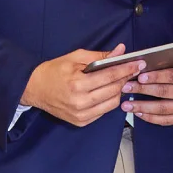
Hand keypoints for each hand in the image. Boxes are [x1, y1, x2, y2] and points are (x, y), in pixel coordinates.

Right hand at [20, 44, 142, 126]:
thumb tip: (121, 50)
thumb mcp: (76, 57)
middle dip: (125, 79)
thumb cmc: (54, 71)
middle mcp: (80, 102)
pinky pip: (103, 112)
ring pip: (112, 103)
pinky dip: (108, 101)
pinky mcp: (80, 122)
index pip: (110, 76)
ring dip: (119, 91)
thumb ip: (100, 56)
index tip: (138, 64)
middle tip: (132, 70)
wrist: (34, 89)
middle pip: (114, 90)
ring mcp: (80, 115)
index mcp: (78, 84)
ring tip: (120, 81)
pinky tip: (107, 92)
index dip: (126, 69)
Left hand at [119, 62, 172, 124]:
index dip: (154, 76)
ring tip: (127, 105)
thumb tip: (143, 68)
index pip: (171, 77)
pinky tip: (138, 113)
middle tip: (126, 88)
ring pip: (162, 108)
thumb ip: (168, 67)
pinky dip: (150, 117)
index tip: (139, 76)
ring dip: (142, 107)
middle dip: (142, 90)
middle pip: (164, 92)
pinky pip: (165, 120)